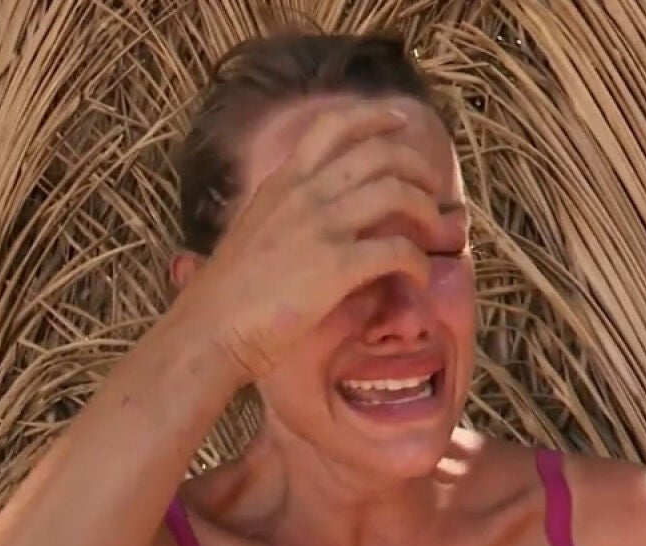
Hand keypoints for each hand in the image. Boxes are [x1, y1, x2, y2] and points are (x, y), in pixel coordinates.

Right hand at [173, 103, 441, 382]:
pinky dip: (419, 262)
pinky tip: (419, 275)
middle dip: (416, 163)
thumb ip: (284, 212)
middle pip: (378, 153)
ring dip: (427, 208)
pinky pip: (398, 250)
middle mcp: (303, 194)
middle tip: (433, 183)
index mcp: (282, 182)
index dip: (374, 116)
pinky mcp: (336, 266)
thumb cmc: (227, 294)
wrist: (209, 330)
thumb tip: (315, 217)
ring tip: (436, 229)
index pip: (332, 127)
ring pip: (396, 192)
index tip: (400, 120)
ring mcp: (321, 227)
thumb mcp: (252, 230)